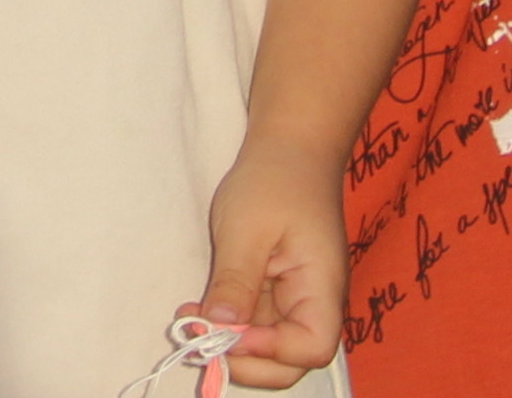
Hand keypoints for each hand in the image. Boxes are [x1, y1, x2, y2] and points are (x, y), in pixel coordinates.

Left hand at [195, 139, 352, 388]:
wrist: (289, 150)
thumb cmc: (274, 181)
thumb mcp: (247, 228)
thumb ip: (237, 280)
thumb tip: (222, 328)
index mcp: (321, 289)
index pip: (311, 347)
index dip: (269, 351)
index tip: (228, 332)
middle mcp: (313, 303)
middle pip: (291, 359)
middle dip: (246, 360)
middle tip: (199, 338)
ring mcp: (294, 299)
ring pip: (269, 346)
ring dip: (231, 344)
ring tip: (190, 321)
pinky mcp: (275, 291)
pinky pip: (255, 322)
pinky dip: (228, 325)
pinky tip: (198, 310)